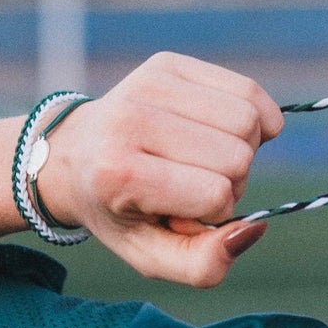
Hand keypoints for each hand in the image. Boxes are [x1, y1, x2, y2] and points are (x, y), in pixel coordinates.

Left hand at [32, 53, 284, 284]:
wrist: (72, 157)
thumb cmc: (121, 212)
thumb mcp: (153, 257)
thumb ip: (206, 265)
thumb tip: (255, 227)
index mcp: (118, 172)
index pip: (217, 195)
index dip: (215, 212)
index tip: (182, 210)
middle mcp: (129, 119)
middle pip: (239, 156)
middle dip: (232, 180)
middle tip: (195, 183)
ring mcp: (149, 84)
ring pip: (249, 120)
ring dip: (243, 147)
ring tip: (206, 157)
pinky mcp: (168, 63)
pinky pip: (248, 91)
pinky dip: (252, 117)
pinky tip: (222, 131)